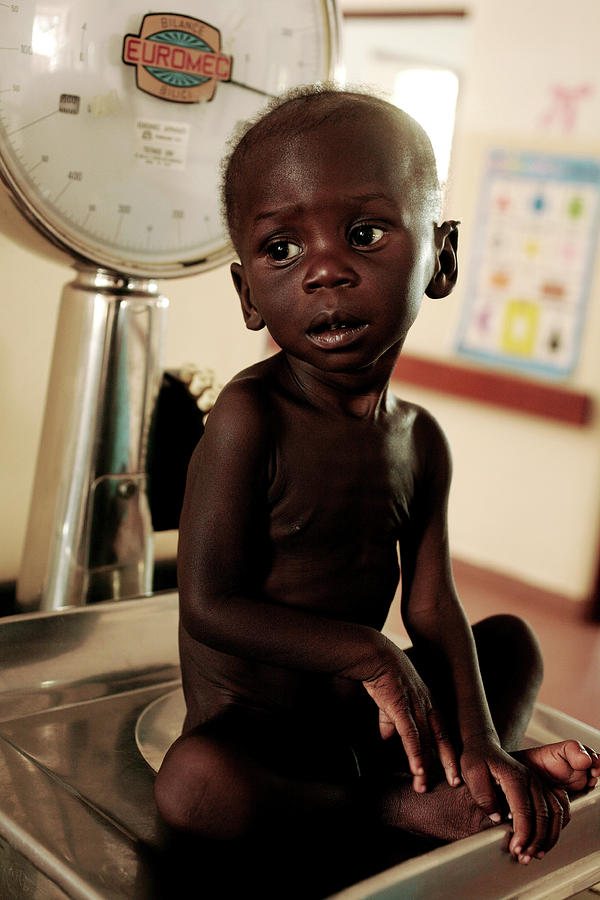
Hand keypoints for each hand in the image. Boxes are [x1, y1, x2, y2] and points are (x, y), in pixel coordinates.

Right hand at [361, 645, 460, 792]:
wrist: (375, 656)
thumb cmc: (383, 675)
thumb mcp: (391, 700)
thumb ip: (390, 720)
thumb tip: (387, 737)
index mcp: (428, 703)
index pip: (443, 732)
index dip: (449, 751)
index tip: (453, 771)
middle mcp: (427, 706)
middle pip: (441, 739)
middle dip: (448, 763)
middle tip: (454, 784)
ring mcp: (416, 707)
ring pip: (425, 741)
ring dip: (425, 765)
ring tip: (424, 785)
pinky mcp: (401, 707)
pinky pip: (411, 734)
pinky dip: (415, 753)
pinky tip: (417, 769)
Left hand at [460, 736, 570, 862]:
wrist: (483, 746)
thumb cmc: (475, 759)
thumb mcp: (470, 772)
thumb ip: (482, 795)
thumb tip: (497, 818)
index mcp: (514, 776)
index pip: (524, 809)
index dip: (522, 833)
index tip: (515, 849)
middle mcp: (531, 779)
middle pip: (542, 815)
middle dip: (535, 841)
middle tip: (523, 857)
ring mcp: (538, 783)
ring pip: (555, 813)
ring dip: (548, 838)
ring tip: (534, 854)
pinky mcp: (541, 787)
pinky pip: (558, 809)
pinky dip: (555, 828)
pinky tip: (544, 842)